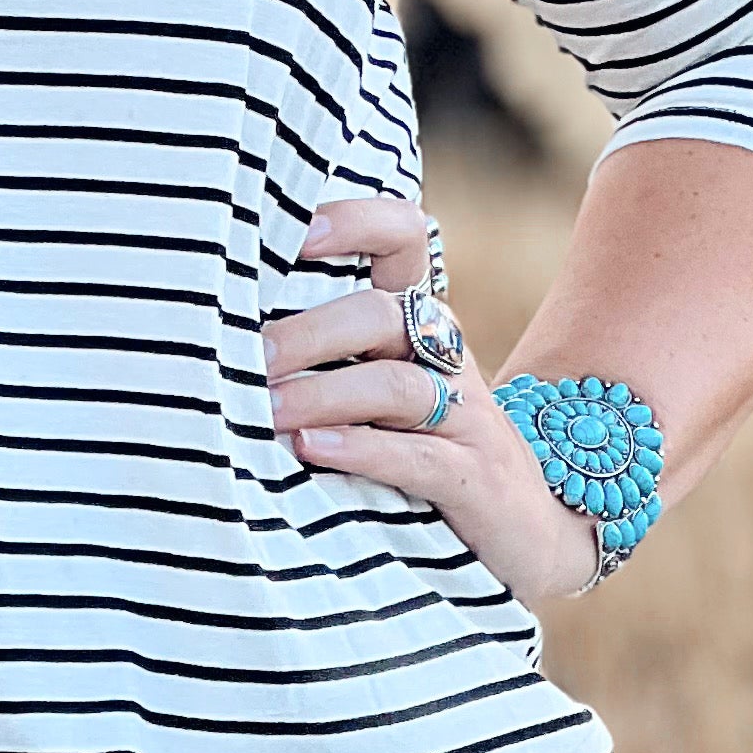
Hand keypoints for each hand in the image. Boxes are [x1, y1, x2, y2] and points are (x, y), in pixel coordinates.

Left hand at [267, 197, 597, 610]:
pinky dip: (361, 449)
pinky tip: (312, 450)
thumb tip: (221, 332)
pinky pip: (417, 456)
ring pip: (394, 385)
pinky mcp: (473, 477)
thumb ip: (331, 353)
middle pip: (380, 315)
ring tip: (267, 410)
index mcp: (420, 320)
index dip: (358, 222)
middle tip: (251, 356)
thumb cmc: (428, 447)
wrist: (531, 529)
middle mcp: (445, 356)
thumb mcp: (387, 390)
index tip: (296, 234)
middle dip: (311, 332)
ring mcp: (465, 417)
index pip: (404, 238)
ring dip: (324, 394)